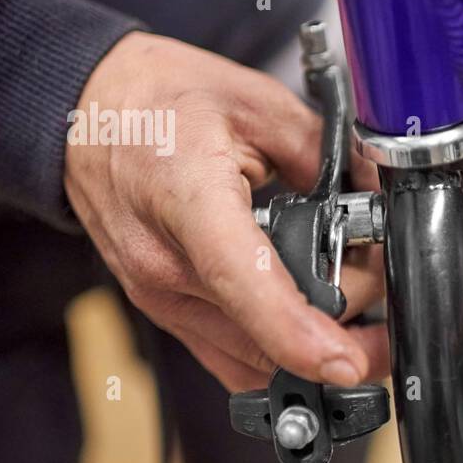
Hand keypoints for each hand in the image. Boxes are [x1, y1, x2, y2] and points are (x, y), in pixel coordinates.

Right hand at [64, 31, 387, 392]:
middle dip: (341, 322)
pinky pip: (229, 359)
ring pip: (252, 362)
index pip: (245, 284)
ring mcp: (158, 298)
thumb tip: (378, 192)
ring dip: (312, 345)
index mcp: (189, 202)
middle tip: (377, 277)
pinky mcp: (161, 311)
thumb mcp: (256, 102)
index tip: (347, 362)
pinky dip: (277, 352)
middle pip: (267, 335)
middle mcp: (165, 266)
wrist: (84, 111)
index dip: (301, 335)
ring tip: (349, 296)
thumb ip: (325, 152)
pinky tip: (308, 318)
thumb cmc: (158, 99)